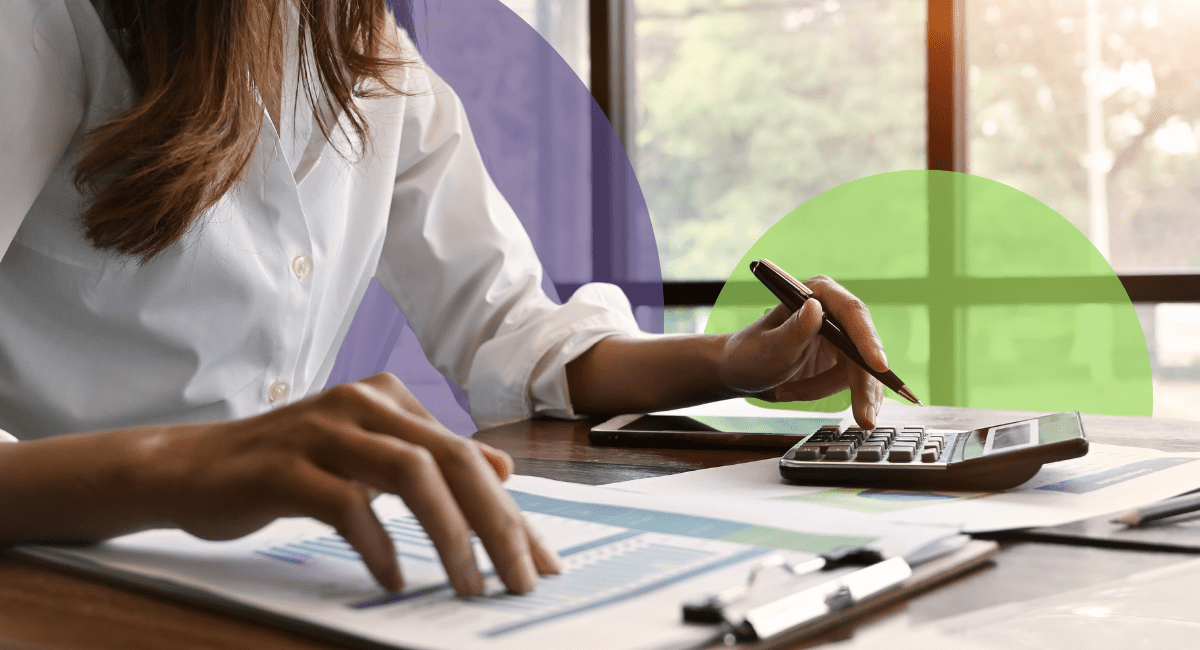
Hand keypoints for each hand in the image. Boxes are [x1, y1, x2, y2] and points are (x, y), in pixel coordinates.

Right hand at [127, 373, 560, 594]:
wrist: (188, 467)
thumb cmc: (287, 466)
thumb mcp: (368, 456)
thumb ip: (431, 458)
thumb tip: (501, 468)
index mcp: (389, 399)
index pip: (468, 456)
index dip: (511, 512)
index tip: (541, 562)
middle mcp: (363, 403)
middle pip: (451, 459)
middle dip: (497, 525)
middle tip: (519, 580)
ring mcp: (322, 430)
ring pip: (410, 474)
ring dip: (449, 535)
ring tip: (467, 584)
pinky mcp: (284, 466)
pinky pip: (346, 505)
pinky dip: (377, 546)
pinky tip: (391, 580)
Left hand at [717, 275, 888, 428]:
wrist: (741, 372)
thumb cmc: (749, 353)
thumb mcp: (769, 347)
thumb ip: (794, 330)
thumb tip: (816, 308)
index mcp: (819, 294)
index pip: (852, 314)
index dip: (868, 340)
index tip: (878, 366)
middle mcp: (835, 312)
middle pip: (864, 348)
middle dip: (862, 385)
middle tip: (864, 417)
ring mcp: (842, 337)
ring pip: (861, 371)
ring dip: (829, 390)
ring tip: (789, 393)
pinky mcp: (843, 361)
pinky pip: (853, 384)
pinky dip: (831, 396)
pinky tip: (799, 394)